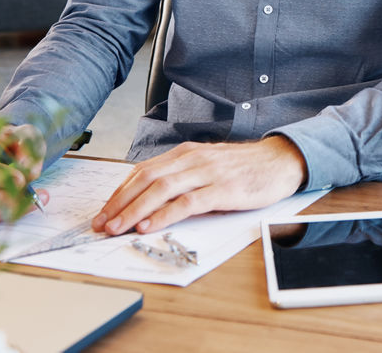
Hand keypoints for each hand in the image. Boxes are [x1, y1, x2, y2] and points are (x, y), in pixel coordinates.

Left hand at [92, 135, 306, 234]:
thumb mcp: (207, 167)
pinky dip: (165, 214)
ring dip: (134, 210)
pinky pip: (187, 202)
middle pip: (146, 179)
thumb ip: (183, 178)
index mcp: (185, 154)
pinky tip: (150, 225)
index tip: (104, 211)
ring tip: (117, 228)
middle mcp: (192, 159)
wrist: (280, 161)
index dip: (120, 192)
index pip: (143, 171)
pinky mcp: (222, 189)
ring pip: (161, 189)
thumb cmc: (243, 168)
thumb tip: (151, 201)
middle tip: (101, 224)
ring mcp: (207, 173)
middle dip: (119, 203)